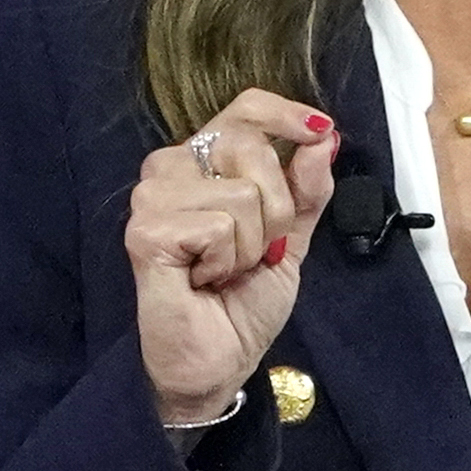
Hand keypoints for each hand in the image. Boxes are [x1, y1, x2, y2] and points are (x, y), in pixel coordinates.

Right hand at [126, 89, 336, 422]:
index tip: (319, 132)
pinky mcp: (146, 231)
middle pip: (251, 147)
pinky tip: (202, 281)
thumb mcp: (291, 238)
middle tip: (252, 253)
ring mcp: (152, 198)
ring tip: (223, 271)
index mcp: (204, 161)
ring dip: (250, 245)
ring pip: (242, 192)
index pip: (244, 108)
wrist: (221, 362)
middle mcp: (170, 168)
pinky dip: (227, 262)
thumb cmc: (243, 301)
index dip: (286, 114)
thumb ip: (306, 189)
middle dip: (275, 210)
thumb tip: (324, 139)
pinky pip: (219, 227)